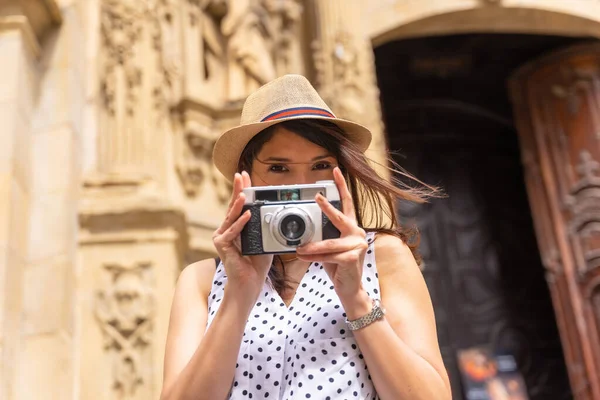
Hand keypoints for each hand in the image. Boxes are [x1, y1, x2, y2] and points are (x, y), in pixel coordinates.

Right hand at [212, 171, 272, 302]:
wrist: (249, 283)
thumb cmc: (256, 264)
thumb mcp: (265, 241)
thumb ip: (265, 228)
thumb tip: (276, 214)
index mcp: (236, 227)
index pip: (240, 205)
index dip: (243, 190)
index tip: (245, 176)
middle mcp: (226, 229)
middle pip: (233, 206)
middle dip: (238, 189)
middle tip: (241, 175)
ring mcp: (222, 236)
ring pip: (231, 216)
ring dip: (239, 203)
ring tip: (245, 192)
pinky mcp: (222, 245)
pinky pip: (232, 231)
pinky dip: (241, 223)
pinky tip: (248, 214)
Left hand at [296, 167, 369, 303]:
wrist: (349, 288)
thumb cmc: (338, 266)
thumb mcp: (329, 247)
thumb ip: (323, 235)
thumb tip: (303, 228)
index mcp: (350, 227)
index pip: (346, 203)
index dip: (341, 186)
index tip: (335, 171)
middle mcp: (356, 233)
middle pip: (340, 217)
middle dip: (327, 207)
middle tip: (317, 197)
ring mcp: (357, 245)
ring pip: (329, 243)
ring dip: (312, 246)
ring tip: (298, 249)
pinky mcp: (352, 258)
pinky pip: (330, 256)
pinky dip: (315, 257)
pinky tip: (305, 257)